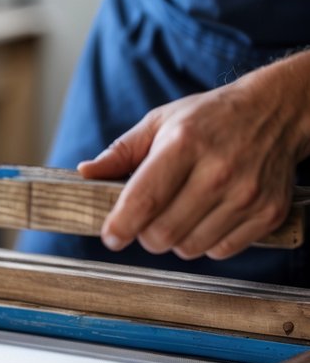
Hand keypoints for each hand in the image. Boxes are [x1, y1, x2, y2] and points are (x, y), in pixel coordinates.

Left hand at [78, 52, 309, 259]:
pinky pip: (222, 251)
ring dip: (175, 240)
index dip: (121, 226)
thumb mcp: (160, 121)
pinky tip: (207, 219)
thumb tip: (86, 173)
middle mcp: (218, 171)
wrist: (276, 111)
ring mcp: (247, 194)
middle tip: (147, 220)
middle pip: (164, 233)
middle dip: (145, 235)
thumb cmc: (209, 118)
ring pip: (191, 247)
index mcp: (185, 144)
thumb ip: (121, 151)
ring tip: (179, 215)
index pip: (144, 200)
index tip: (111, 237)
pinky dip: (207, 243)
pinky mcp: (268, 213)